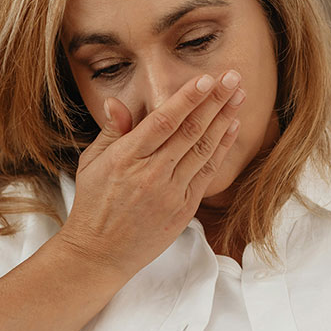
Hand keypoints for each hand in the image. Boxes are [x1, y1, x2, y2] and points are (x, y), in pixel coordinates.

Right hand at [57, 71, 244, 282]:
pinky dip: (221, 149)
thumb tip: (116, 102)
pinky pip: (207, 173)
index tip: (206, 79)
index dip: (188, 99)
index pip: (163, 121)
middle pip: (190, 131)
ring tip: (238, 96)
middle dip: (215, 101)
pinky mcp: (183, 208)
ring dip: (224, 119)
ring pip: (203, 149)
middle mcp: (151, 174)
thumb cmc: (93, 205)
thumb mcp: (92, 163)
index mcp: (126, 158)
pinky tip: (231, 128)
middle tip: (232, 77)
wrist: (99, 253)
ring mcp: (170, 192)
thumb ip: (111, 132)